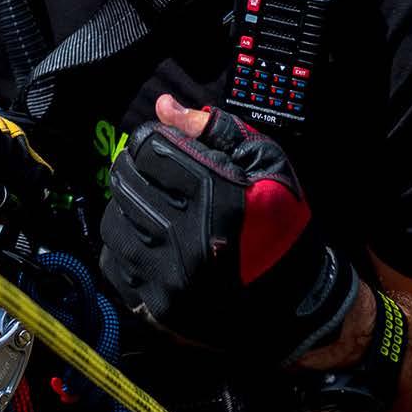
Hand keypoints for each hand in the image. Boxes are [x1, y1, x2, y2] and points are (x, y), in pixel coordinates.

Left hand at [99, 95, 357, 362]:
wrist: (297, 297)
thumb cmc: (282, 220)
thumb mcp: (265, 161)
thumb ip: (213, 130)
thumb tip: (164, 106)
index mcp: (214, 194)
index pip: (147, 147)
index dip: (153, 139)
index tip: (166, 147)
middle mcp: (186, 236)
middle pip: (124, 181)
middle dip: (135, 168)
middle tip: (157, 174)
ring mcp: (168, 275)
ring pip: (114, 221)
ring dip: (127, 207)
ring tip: (153, 208)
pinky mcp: (158, 306)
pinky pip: (115, 264)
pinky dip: (126, 246)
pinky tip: (150, 241)